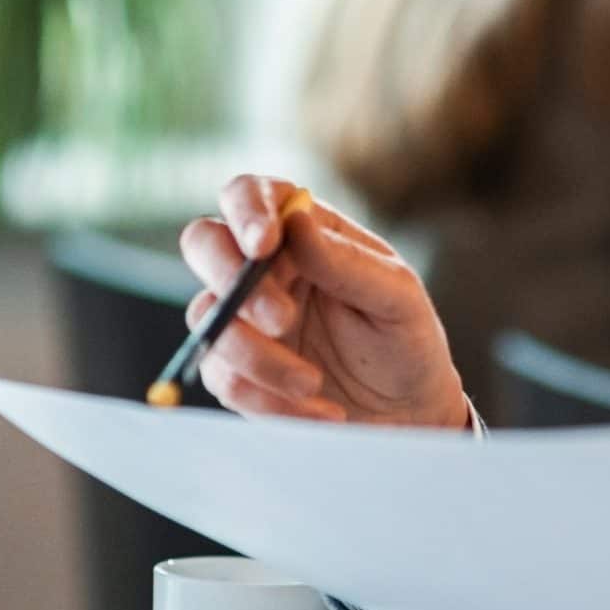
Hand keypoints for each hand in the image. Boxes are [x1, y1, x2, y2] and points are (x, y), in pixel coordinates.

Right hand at [178, 174, 468, 426]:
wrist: (404, 415)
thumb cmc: (405, 341)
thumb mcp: (395, 298)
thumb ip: (346, 262)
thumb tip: (296, 221)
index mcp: (305, 232)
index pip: (253, 194)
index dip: (246, 210)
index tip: (265, 244)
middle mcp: (265, 268)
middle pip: (204, 243)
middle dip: (233, 280)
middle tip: (283, 320)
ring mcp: (243, 318)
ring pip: (209, 319)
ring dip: (260, 357)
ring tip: (313, 383)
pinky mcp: (235, 368)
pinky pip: (223, 377)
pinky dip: (268, 399)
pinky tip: (316, 409)